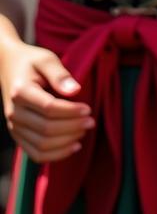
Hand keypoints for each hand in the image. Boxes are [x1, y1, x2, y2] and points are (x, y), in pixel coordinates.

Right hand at [1, 42, 92, 161]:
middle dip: (72, 127)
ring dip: (66, 142)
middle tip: (92, 121)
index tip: (89, 109)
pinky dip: (55, 154)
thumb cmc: (32, 61)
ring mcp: (14, 127)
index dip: (71, 111)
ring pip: (41, 144)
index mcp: (21, 92)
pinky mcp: (18, 135)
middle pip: (46, 129)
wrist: (8, 67)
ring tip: (85, 131)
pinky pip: (35, 153)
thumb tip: (76, 90)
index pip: (48, 108)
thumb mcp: (47, 59)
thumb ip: (60, 74)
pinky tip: (73, 147)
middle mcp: (14, 113)